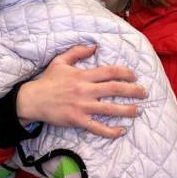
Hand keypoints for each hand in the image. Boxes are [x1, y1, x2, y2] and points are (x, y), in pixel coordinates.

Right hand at [16, 45, 145, 137]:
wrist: (32, 100)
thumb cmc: (47, 81)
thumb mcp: (60, 61)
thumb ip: (77, 52)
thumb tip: (94, 47)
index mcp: (83, 75)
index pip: (110, 72)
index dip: (126, 73)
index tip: (134, 76)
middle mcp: (85, 90)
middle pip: (115, 89)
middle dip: (133, 91)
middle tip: (144, 93)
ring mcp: (82, 106)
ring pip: (110, 109)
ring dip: (127, 110)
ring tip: (138, 111)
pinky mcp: (78, 120)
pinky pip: (98, 127)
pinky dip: (111, 130)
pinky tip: (121, 130)